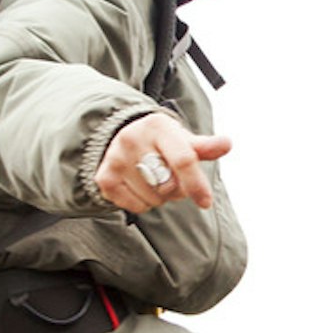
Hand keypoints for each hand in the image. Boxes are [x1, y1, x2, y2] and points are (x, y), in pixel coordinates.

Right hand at [95, 111, 230, 213]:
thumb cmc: (161, 141)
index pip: (182, 160)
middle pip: (168, 186)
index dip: (196, 184)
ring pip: (153, 199)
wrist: (120, 136)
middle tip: (172, 178)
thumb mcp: (182, 139)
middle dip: (177, 190)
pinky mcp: (104, 179)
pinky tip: (140, 185)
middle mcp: (132, 139)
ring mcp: (115, 159)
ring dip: (160, 197)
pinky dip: (143, 203)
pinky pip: (136, 207)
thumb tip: (227, 144)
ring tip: (154, 179)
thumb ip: (204, 146)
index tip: (206, 202)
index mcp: (157, 126)